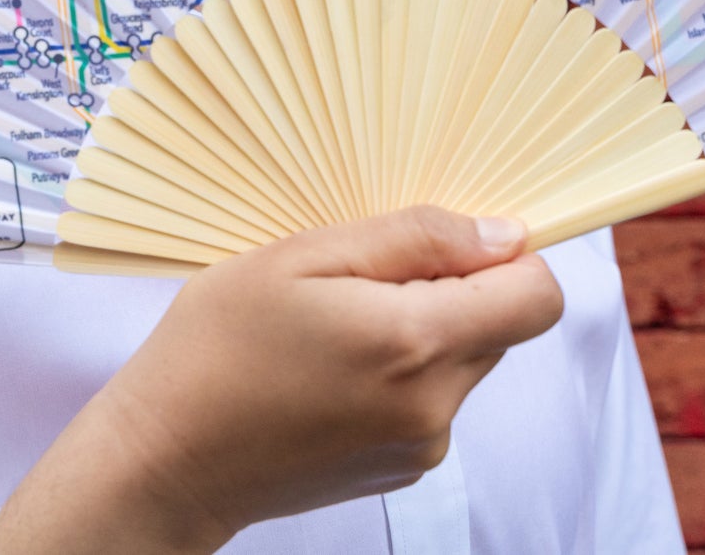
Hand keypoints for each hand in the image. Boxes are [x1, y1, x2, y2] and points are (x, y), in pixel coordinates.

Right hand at [0, 207, 563, 553]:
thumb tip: (505, 236)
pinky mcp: (402, 469)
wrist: (167, 458)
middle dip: (456, 287)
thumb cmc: (218, 344)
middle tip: (366, 276)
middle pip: (503, 325)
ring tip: (339, 321)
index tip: (454, 241)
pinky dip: (405, 368)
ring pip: (468, 358)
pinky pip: (436, 397)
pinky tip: (334, 363)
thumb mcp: (304, 257)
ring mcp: (421, 447)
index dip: (510, 258)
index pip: (537, 298)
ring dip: (427, 327)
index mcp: (414, 344)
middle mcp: (433, 406)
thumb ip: (415, 240)